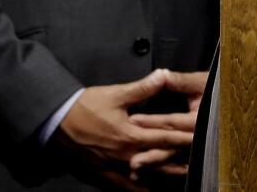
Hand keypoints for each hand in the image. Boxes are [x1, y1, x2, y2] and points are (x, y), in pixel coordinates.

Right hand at [54, 70, 194, 186]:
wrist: (55, 124)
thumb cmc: (86, 107)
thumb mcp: (116, 94)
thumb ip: (143, 87)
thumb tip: (164, 74)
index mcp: (130, 136)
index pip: (165, 138)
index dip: (185, 138)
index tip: (201, 139)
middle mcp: (125, 157)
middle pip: (159, 164)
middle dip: (178, 164)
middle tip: (197, 165)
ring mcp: (113, 169)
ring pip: (144, 180)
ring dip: (162, 178)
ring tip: (180, 179)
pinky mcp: (102, 176)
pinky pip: (125, 188)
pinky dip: (139, 189)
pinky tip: (148, 189)